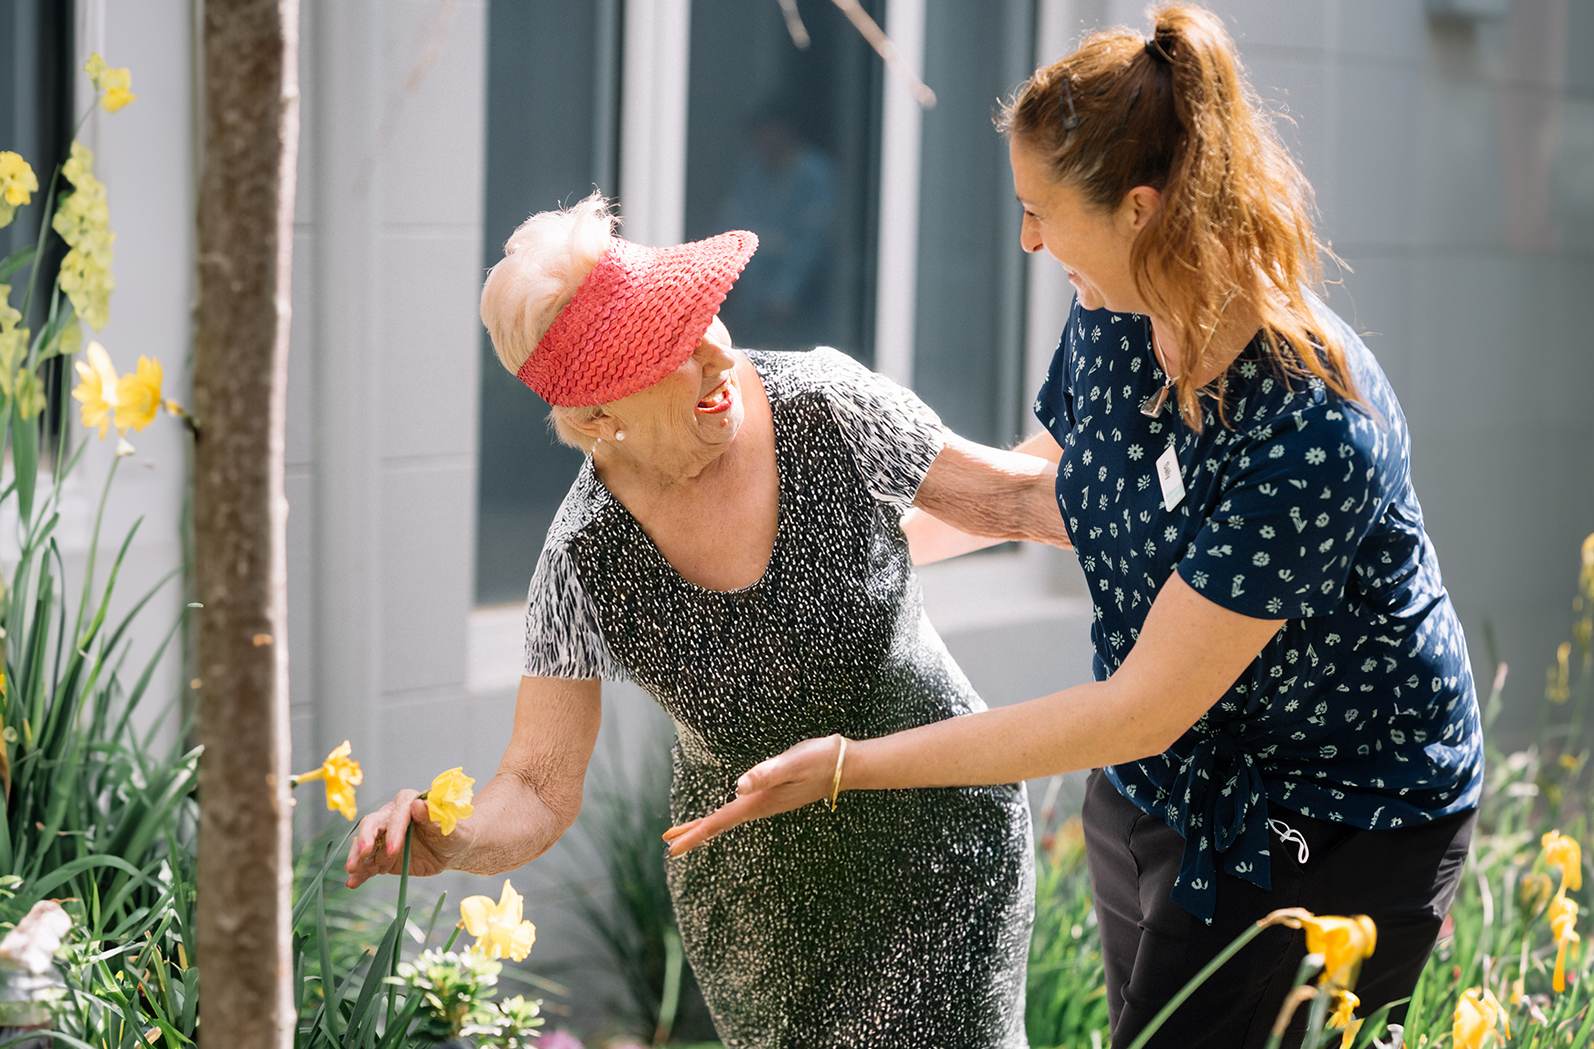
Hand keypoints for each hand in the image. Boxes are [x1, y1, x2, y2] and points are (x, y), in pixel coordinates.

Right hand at [344, 789, 470, 887]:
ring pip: (364, 844)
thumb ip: (433, 818)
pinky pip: (367, 863)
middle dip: (366, 839)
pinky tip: (352, 882)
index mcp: (409, 803)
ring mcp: (384, 837)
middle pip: (372, 824)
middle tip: (363, 854)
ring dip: (357, 856)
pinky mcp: (381, 855)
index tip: (394, 850)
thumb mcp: (448, 828)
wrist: (452, 850)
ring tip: (352, 871)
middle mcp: (391, 816)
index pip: (397, 814)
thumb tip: (418, 804)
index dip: (394, 832)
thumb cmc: (454, 833)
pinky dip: (360, 873)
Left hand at [662, 735, 843, 855]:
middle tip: (669, 843)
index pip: (719, 821)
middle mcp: (762, 806)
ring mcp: (768, 803)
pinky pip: (741, 811)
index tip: (670, 846)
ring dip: (708, 825)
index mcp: (760, 802)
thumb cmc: (820, 760)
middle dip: (695, 832)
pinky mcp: (775, 795)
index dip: (694, 833)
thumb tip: (738, 787)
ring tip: (688, 830)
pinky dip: (725, 816)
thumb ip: (766, 773)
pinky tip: (726, 812)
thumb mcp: (792, 763)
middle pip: (721, 824)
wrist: (848, 765)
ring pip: (730, 818)